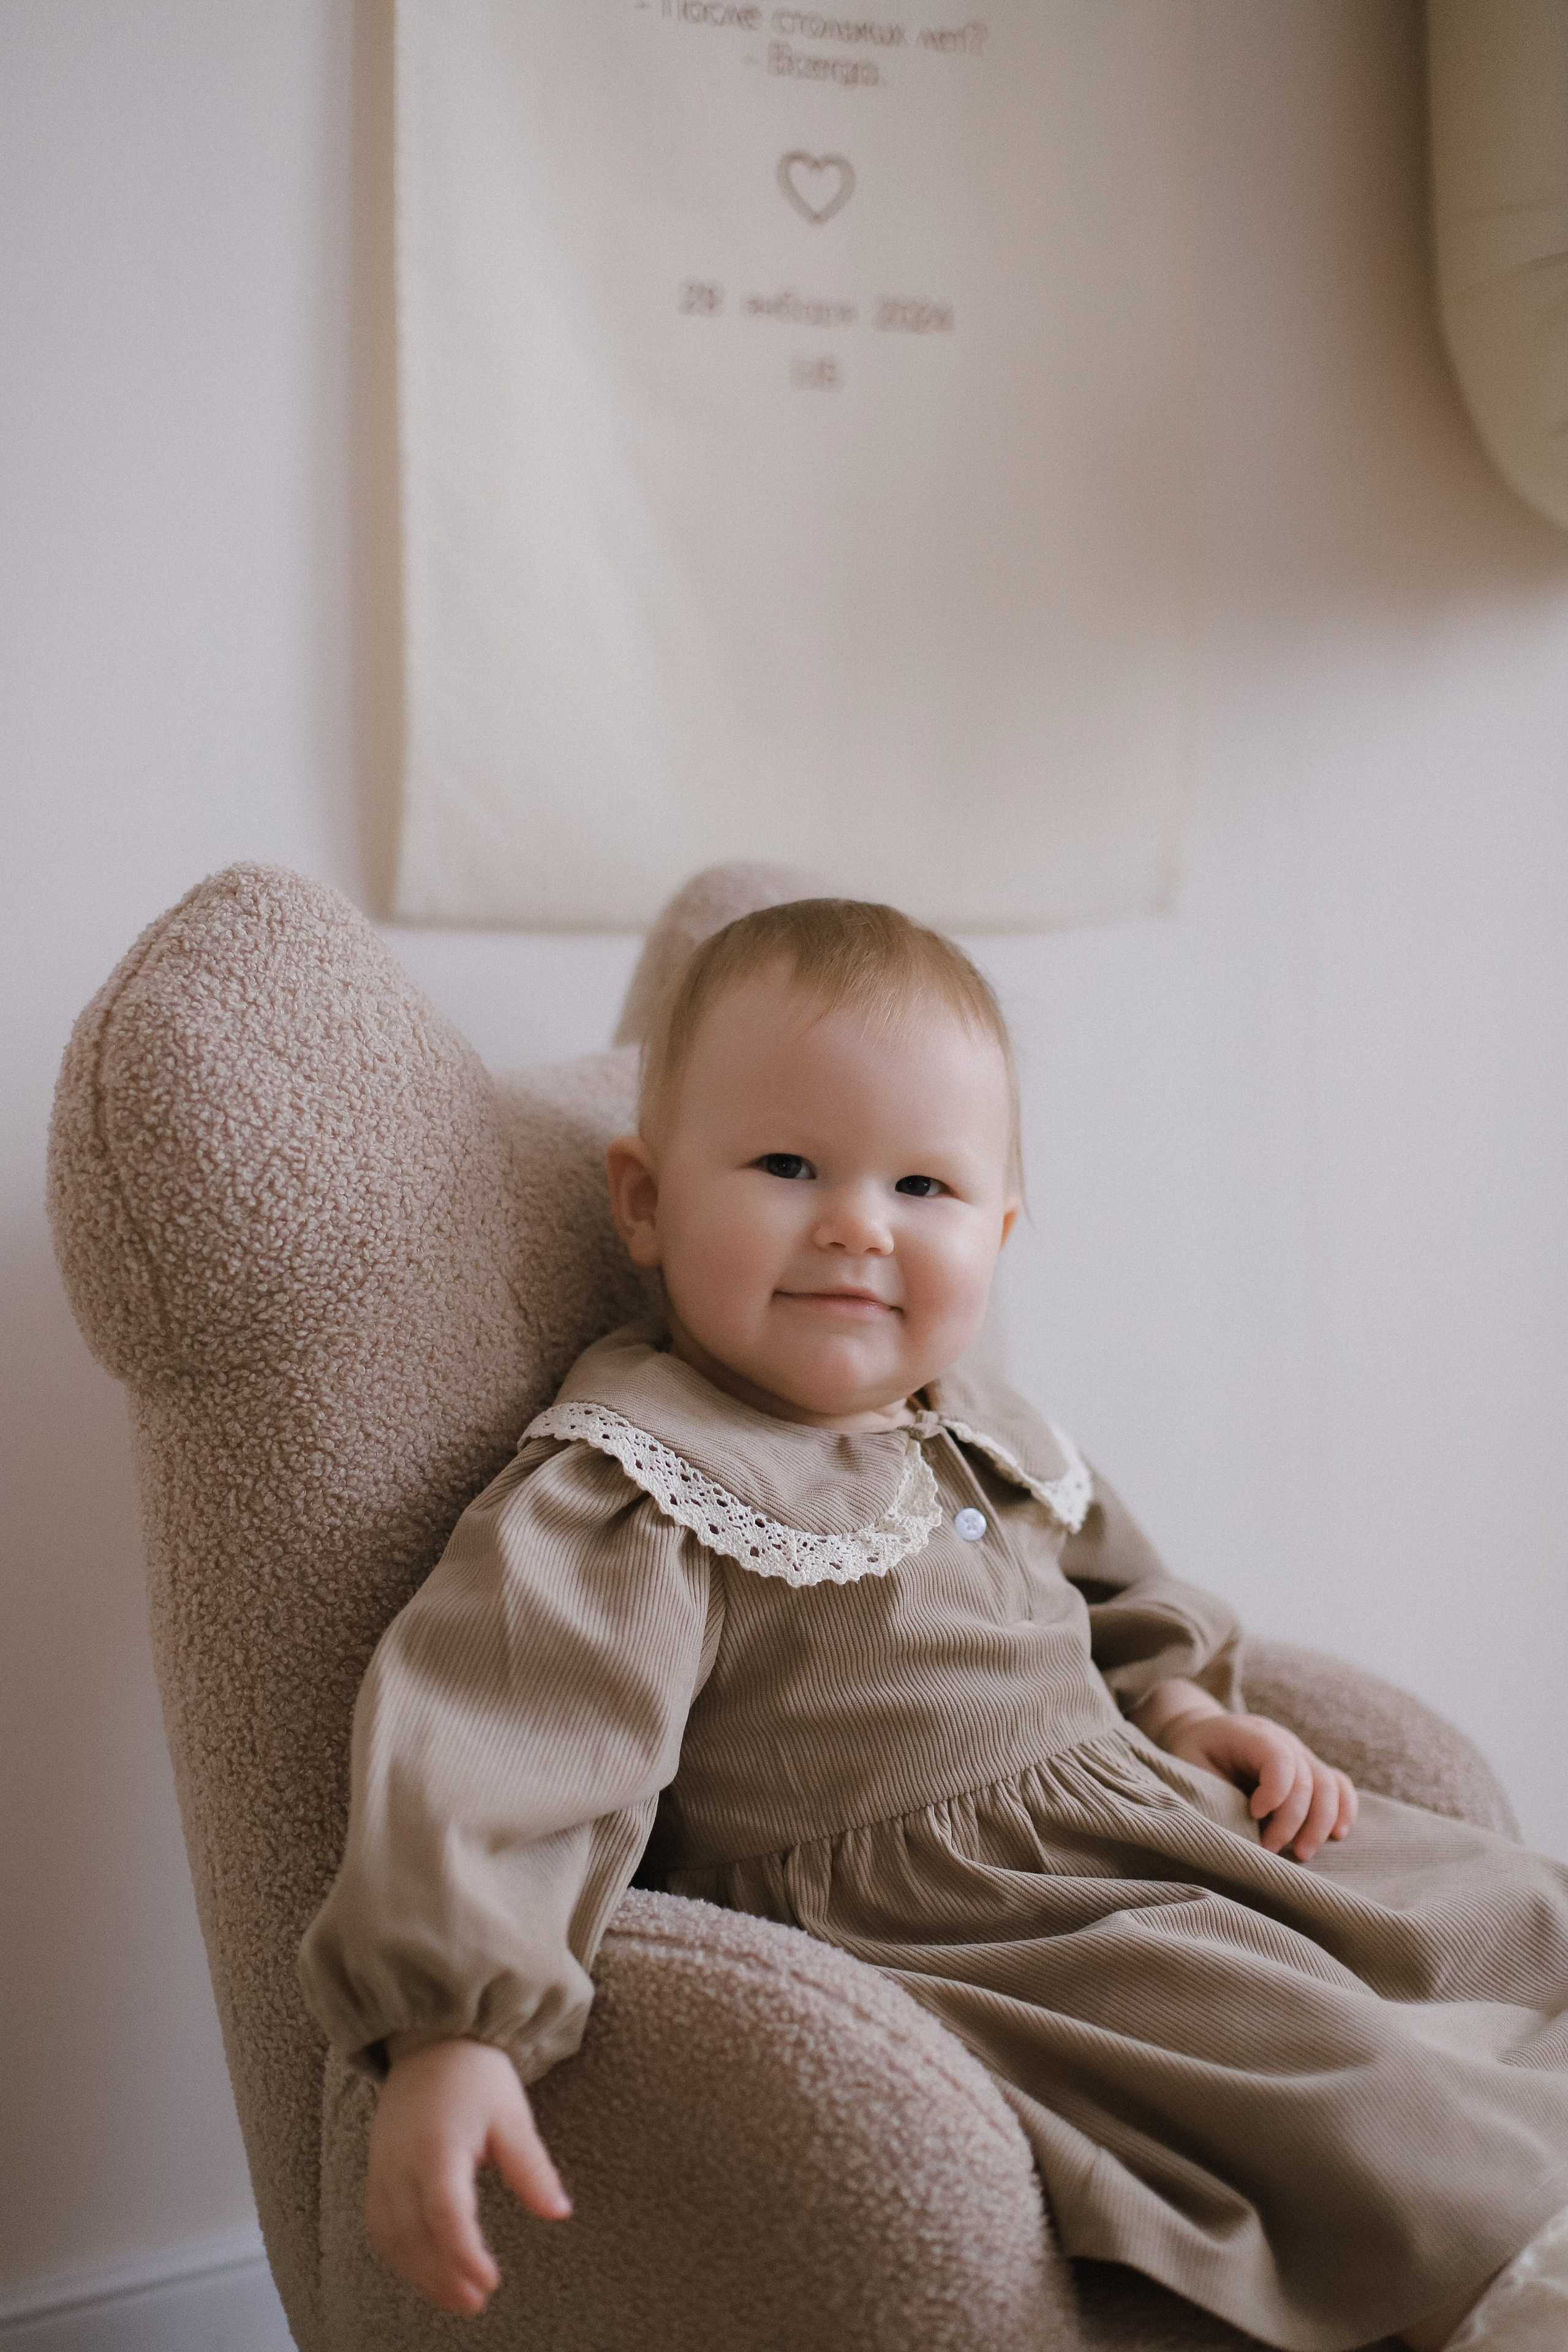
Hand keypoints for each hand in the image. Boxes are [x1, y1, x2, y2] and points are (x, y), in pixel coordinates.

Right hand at [366, 2036, 570, 2314]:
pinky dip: (400, 2257)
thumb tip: (559, 2212)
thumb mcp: (512, 2116)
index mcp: (438, 2146)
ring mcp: (383, 2169)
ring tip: (457, 2297)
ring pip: (392, 2239)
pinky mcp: (376, 2173)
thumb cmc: (476, 2077)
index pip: (445, 2212)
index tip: (490, 2281)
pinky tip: (425, 2272)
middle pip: (415, 2236)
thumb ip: (532, 2168)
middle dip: (443, 2277)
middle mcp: (401, 2162)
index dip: (464, 2253)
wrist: (432, 2042)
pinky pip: (379, 2226)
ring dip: (421, 2275)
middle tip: (476, 2302)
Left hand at [1161, 1706, 1357, 1859]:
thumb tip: (1238, 1833)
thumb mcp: (1191, 1768)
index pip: (1280, 1758)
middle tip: (1271, 1850)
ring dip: (1321, 1824)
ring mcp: (1301, 1753)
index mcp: (1251, 1734)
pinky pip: (1339, 1786)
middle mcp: (1283, 1740)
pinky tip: (1337, 1835)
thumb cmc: (1193, 1755)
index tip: (1253, 1815)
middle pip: (1308, 1779)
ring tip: (1303, 1854)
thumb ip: (1215, 1794)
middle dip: (1294, 1822)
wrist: (1201, 1734)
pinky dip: (1343, 1810)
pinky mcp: (1310, 1770)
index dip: (1275, 1793)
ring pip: (1329, 1786)